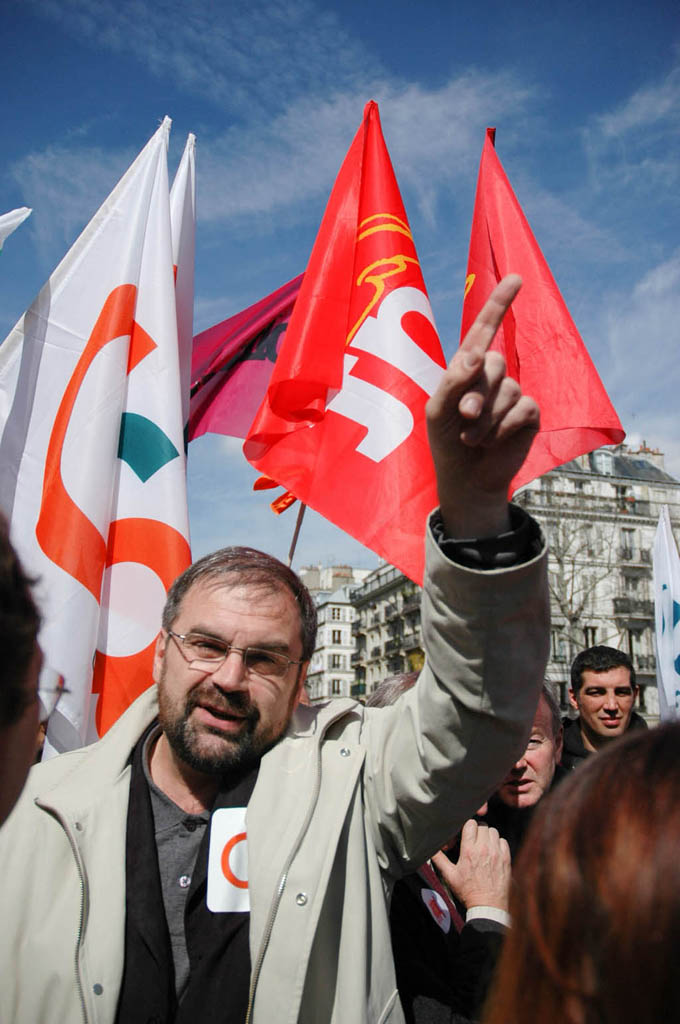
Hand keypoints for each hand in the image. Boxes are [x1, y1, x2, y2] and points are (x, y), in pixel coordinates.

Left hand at [425, 275, 538, 538]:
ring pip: (507, 389)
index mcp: (467, 368)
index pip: (484, 329)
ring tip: (471, 438)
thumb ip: (453, 380)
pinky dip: (504, 427)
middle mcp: (492, 376)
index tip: (516, 278)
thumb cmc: (444, 442)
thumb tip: (477, 353)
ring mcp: (513, 394)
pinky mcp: (528, 415)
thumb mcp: (437, 410)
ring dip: (485, 419)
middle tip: (463, 417)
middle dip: (476, 393)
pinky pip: (523, 407)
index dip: (500, 304)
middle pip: (493, 364)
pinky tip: (493, 442)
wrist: (464, 479)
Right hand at [432, 819, 510, 911]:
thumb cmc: (468, 891)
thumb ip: (439, 859)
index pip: (470, 824)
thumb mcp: (450, 876)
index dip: (467, 826)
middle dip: (476, 830)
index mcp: (469, 850)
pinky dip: (497, 843)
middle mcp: (484, 849)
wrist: (487, 906)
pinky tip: (492, 851)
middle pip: (483, 826)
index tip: (465, 833)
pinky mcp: (506, 859)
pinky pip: (503, 841)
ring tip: (482, 845)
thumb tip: (431, 848)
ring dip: (487, 836)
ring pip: (494, 832)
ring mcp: (497, 853)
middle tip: (473, 839)